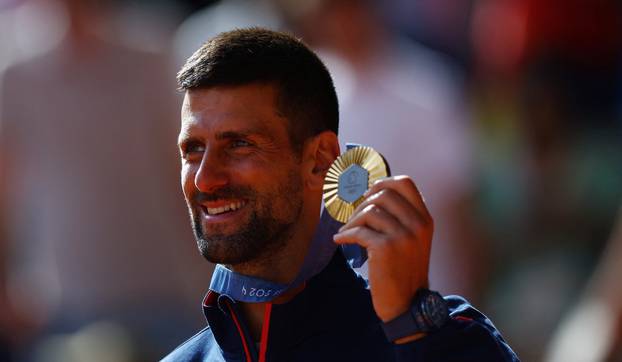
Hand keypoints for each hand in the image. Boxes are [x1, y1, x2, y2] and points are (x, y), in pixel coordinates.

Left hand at [333, 176, 432, 321]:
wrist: (407, 304)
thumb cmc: (404, 270)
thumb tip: (372, 192)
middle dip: (362, 203)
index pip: (405, 183)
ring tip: (346, 232)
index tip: (369, 193)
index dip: (383, 182)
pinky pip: (358, 231)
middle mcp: (417, 224)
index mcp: (425, 219)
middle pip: (382, 193)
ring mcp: (403, 236)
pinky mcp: (386, 248)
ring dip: (352, 221)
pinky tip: (339, 240)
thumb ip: (401, 217)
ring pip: (369, 211)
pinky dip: (345, 234)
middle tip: (354, 218)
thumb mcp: (413, 240)